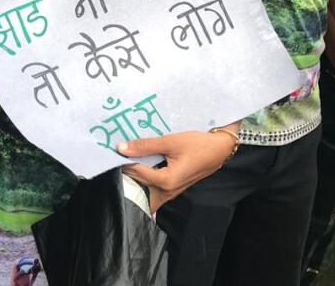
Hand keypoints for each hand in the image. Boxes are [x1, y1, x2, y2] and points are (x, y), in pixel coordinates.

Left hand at [117, 125, 238, 212]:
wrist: (219, 149)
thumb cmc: (198, 145)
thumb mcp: (170, 141)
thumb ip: (145, 146)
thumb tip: (122, 148)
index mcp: (166, 181)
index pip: (136, 173)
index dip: (124, 161)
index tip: (115, 151)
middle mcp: (167, 192)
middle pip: (139, 187)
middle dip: (127, 175)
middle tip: (118, 160)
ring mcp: (170, 193)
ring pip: (145, 191)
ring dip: (135, 179)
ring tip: (127, 162)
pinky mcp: (173, 189)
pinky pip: (153, 189)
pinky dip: (145, 179)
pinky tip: (141, 165)